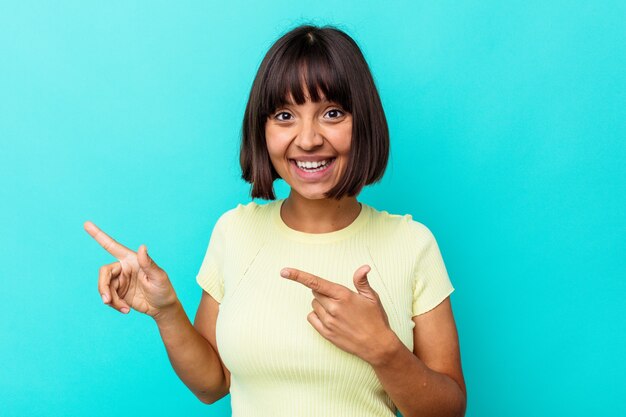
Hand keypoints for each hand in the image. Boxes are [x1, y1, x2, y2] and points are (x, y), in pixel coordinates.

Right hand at [84, 221, 177, 317]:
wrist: (162, 307)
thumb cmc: (164, 289)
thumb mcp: (158, 277)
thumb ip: (148, 264)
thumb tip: (142, 247)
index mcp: (132, 259)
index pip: (112, 246)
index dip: (98, 235)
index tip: (86, 224)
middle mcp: (123, 268)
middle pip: (104, 272)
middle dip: (103, 287)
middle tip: (107, 301)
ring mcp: (119, 280)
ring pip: (104, 287)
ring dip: (110, 299)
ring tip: (124, 309)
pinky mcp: (117, 292)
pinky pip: (108, 297)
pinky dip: (114, 305)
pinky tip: (126, 310)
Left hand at [280, 265, 396, 363]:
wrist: (377, 345)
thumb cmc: (376, 319)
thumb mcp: (372, 297)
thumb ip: (362, 281)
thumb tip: (364, 267)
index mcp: (343, 295)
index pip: (316, 282)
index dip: (298, 276)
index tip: (284, 271)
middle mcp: (333, 308)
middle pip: (315, 292)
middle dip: (324, 292)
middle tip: (340, 299)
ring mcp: (328, 321)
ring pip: (314, 304)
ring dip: (322, 304)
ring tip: (339, 311)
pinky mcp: (325, 333)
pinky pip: (312, 318)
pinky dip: (317, 316)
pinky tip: (331, 319)